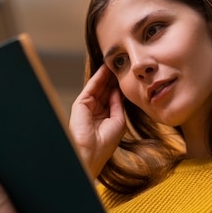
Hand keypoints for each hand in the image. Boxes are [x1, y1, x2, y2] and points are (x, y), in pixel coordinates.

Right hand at [69, 64, 126, 178]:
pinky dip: (99, 76)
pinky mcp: (81, 102)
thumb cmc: (106, 142)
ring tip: (117, 61)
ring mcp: (88, 106)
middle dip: (115, 78)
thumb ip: (118, 104)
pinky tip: (106, 67)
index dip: (121, 86)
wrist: (92, 151)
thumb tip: (119, 90)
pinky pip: (92, 86)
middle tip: (124, 64)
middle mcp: (96, 111)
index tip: (130, 76)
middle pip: (107, 89)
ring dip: (108, 74)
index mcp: (106, 118)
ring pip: (99, 86)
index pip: (114, 97)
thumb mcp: (119, 121)